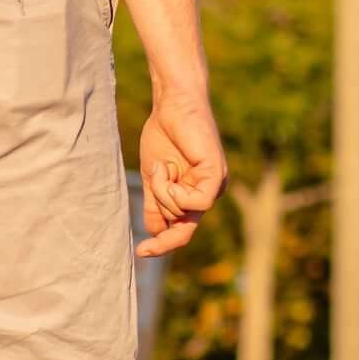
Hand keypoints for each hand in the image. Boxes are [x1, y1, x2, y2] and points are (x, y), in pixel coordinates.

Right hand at [137, 93, 225, 258]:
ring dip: (162, 192)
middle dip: (159, 204)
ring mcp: (216, 185)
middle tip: (156, 173)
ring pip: (182, 212)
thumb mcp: (155, 179)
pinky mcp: (217, 176)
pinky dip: (174, 190)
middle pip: (180, 226)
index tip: (140, 253)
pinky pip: (195, 202)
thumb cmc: (163, 137)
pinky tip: (169, 169)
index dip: (163, 245)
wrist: (171, 106)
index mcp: (195, 195)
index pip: (182, 232)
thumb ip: (156, 206)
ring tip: (162, 165)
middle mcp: (209, 193)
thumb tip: (154, 233)